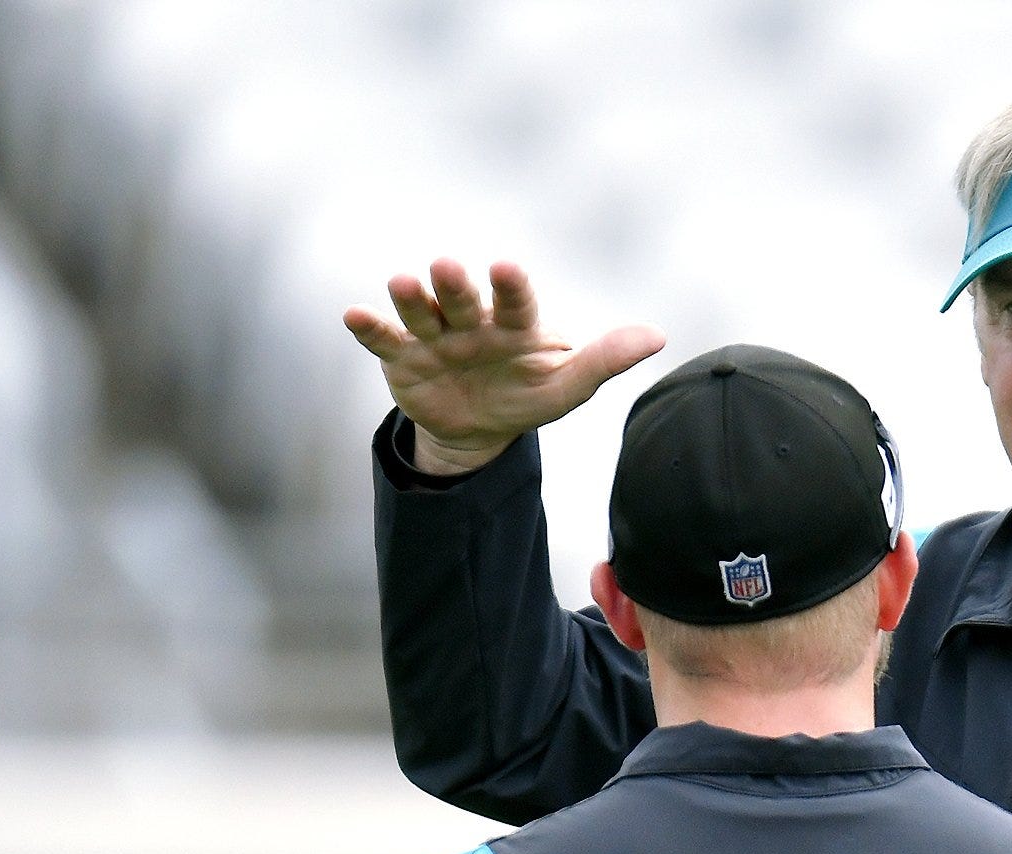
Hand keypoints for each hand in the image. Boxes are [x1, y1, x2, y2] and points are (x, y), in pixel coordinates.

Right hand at [342, 259, 664, 476]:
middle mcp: (472, 319)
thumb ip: (606, 359)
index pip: (515, 300)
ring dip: (410, 297)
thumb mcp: (569, 385)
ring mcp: (434, 335)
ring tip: (402, 283)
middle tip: (448, 267)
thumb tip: (658, 337)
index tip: (507, 268)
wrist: (481, 428)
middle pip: (462, 298)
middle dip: (455, 284)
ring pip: (421, 311)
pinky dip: (369, 326)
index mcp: (514, 322)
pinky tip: (353, 314)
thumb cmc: (529, 394)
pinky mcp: (402, 356)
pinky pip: (383, 339)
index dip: (510, 285)